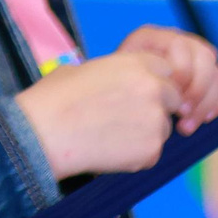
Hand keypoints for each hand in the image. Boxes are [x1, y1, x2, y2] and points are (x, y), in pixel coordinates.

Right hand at [16, 48, 181, 176]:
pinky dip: (136, 153)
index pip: (166, 70)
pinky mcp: (152, 151)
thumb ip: (115, 74)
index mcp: (136, 64)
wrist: (44, 133)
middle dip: (156, 106)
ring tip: (109, 133)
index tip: (137, 91)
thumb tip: (120, 84)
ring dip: (146, 131)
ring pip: (163, 127)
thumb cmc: (55, 98)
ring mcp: (155, 122)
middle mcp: (153, 90)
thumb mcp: (84, 69)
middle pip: (173, 98)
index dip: (152, 80)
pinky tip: (108, 149)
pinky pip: (152, 152)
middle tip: (126, 114)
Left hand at [117, 26, 217, 134]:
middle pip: (205, 57)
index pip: (180, 45)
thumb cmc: (112, 93)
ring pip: (217, 73)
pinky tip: (203, 119)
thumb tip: (166, 90)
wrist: (114, 101)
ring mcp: (193, 57)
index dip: (181, 72)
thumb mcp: (116, 81)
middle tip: (181, 113)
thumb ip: (137, 78)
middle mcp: (175, 41)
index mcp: (150, 38)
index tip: (170, 96)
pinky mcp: (206, 74)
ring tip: (185, 125)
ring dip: (206, 103)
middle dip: (197, 90)